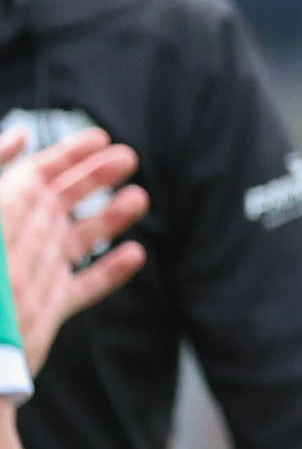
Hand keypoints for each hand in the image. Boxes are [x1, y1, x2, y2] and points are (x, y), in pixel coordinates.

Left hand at [0, 125, 149, 367]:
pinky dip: (110, 271)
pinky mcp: (48, 310)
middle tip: (128, 157)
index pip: (33, 177)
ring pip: (76, 239)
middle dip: (92, 176)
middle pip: (58, 202)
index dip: (64, 155)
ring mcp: (33, 278)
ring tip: (139, 199)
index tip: (97, 138)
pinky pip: (83, 286)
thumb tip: (35, 176)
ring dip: (109, 217)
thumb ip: (13, 207)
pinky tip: (134, 255)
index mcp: (1, 221)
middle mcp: (16, 245)